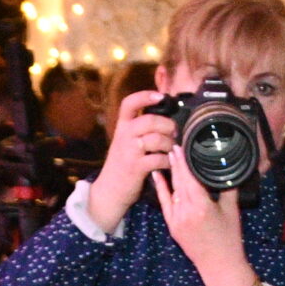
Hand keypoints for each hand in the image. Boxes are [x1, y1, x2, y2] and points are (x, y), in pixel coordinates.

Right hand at [84, 89, 175, 234]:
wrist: (110, 189)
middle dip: (167, 124)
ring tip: (172, 149)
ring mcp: (129, 151)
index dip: (145, 96)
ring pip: (156, 139)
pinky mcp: (136, 167)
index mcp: (122, 126)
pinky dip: (167, 160)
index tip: (160, 96)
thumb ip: (141, 128)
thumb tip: (164, 114)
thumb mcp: (127, 141)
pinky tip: (168, 163)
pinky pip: (158, 159)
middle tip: (174, 131)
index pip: (129, 103)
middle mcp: (124, 135)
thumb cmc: (124, 163)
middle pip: (149, 120)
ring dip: (169, 143)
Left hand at [152, 135, 254, 285]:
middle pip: (179, 181)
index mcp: (202, 206)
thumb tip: (228, 170)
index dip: (184, 161)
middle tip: (173, 144)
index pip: (190, 178)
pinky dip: (161, 188)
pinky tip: (157, 175)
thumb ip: (228, 189)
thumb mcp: (232, 211)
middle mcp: (186, 211)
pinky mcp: (172, 226)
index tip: (181, 145)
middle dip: (176, 162)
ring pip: (172, 190)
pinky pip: (164, 203)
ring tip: (169, 155)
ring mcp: (177, 219)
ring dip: (170, 172)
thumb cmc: (230, 239)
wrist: (219, 266)